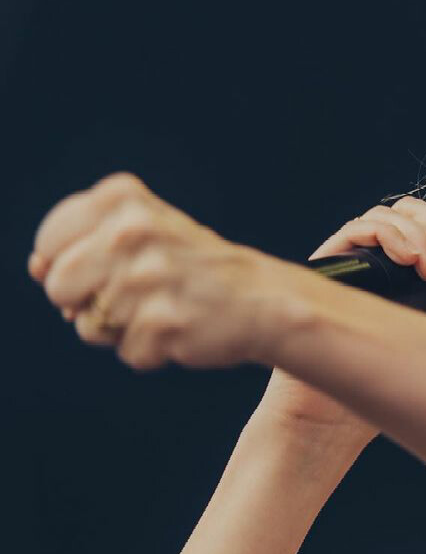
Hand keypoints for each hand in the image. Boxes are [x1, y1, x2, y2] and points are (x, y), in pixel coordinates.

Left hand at [29, 172, 271, 370]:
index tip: (107, 266)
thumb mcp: (135, 235)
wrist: (261, 299)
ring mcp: (148, 277)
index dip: (69, 265)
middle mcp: (131, 232)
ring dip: (121, 329)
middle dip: (86, 302)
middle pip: (58, 287)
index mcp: (121, 199)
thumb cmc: (188, 267)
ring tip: (160, 310)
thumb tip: (36, 268)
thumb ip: (78, 244)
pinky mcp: (164, 322)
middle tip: (135, 293)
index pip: (49, 242)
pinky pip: (128, 354)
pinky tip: (180, 329)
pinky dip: (151, 351)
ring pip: (89, 327)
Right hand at [257, 193, 425, 430]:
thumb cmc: (389, 371)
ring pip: (388, 215)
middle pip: (414, 211)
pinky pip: (357, 229)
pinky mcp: (332, 264)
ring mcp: (358, 258)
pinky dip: (386, 235)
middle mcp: (384, 255)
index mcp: (413, 263)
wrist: (338, 409)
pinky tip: (407, 260)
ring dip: (418, 234)